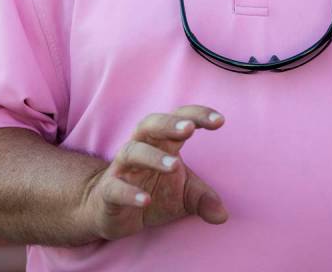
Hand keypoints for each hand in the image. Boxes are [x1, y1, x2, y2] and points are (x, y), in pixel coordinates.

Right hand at [81, 105, 227, 239]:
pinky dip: (129, 193)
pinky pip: (116, 187)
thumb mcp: (183, 195)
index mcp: (163, 142)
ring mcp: (123, 168)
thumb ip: (203, 199)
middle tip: (189, 128)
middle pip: (151, 124)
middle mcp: (141, 147)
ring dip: (153, 156)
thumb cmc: (153, 192)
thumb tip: (223, 216)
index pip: (180, 118)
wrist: (111, 211)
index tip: (220, 120)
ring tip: (174, 165)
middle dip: (170, 123)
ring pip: (133, 151)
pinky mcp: (108, 191)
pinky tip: (145, 200)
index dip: (198, 115)